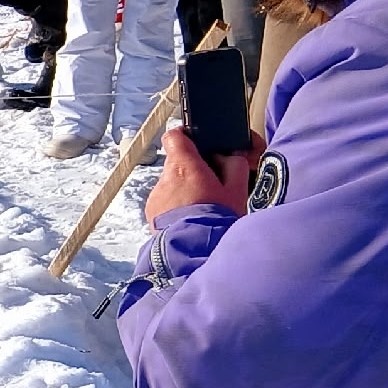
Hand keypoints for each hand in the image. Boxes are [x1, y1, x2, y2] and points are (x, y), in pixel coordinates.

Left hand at [145, 127, 260, 223]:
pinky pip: (165, 202)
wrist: (194, 252)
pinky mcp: (151, 213)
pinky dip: (177, 206)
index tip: (199, 142)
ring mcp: (155, 196)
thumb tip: (229, 156)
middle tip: (213, 185)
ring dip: (186, 190)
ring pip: (172, 184)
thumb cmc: (216, 219)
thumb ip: (235, 166)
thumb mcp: (237, 190)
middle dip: (195, 170)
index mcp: (184, 166)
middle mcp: (164, 178)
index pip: (176, 136)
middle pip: (178, 163)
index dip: (187, 136)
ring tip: (204, 207)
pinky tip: (192, 218)